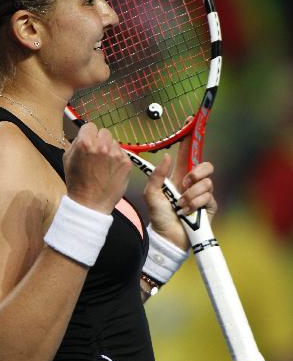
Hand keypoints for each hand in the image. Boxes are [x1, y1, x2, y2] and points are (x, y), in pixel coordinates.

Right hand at [63, 123, 131, 213]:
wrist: (91, 203)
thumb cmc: (77, 182)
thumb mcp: (67, 159)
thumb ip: (76, 143)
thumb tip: (84, 134)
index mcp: (85, 142)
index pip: (90, 126)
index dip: (88, 135)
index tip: (88, 142)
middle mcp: (102, 145)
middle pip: (104, 132)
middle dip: (100, 140)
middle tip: (97, 154)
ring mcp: (116, 154)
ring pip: (114, 142)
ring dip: (109, 149)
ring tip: (104, 164)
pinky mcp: (126, 162)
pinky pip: (122, 153)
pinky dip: (117, 159)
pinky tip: (111, 170)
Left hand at [143, 121, 216, 249]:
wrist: (168, 238)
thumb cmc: (159, 216)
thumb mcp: (151, 194)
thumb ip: (157, 176)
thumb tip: (167, 156)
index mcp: (179, 176)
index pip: (188, 153)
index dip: (190, 138)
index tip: (189, 122)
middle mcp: (193, 183)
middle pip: (205, 166)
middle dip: (197, 172)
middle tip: (185, 182)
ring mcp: (203, 194)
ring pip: (206, 183)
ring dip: (190, 195)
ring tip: (180, 205)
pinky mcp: (210, 206)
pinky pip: (208, 197)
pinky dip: (194, 204)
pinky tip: (186, 212)